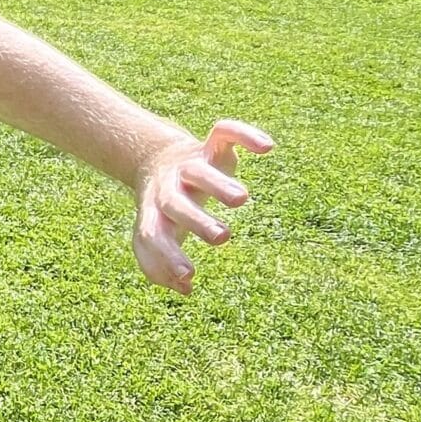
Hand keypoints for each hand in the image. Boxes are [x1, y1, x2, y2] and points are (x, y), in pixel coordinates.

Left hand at [130, 119, 273, 294]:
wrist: (153, 159)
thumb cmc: (162, 208)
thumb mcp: (157, 234)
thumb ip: (161, 265)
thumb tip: (184, 289)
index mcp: (153, 213)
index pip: (153, 235)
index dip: (168, 255)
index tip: (189, 276)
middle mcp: (169, 188)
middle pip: (176, 203)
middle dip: (198, 220)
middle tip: (221, 237)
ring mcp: (189, 165)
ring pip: (201, 171)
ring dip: (220, 184)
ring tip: (242, 199)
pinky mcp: (209, 145)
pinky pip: (224, 132)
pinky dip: (244, 134)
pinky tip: (267, 147)